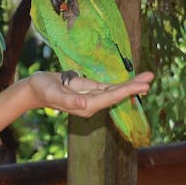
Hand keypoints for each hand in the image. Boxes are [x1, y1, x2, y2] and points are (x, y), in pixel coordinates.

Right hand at [29, 70, 153, 117]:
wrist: (34, 89)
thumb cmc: (42, 90)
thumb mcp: (53, 93)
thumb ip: (69, 100)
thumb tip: (85, 104)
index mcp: (86, 105)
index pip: (111, 97)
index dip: (127, 90)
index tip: (142, 86)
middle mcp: (92, 103)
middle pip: (117, 94)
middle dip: (134, 86)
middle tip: (151, 78)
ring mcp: (92, 97)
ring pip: (115, 91)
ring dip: (131, 85)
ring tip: (147, 78)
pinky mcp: (89, 90)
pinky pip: (109, 88)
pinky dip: (121, 85)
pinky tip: (132, 83)